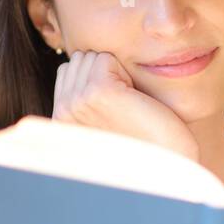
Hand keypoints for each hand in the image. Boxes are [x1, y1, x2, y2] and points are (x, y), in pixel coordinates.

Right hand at [52, 51, 198, 162]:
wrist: (164, 167)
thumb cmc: (141, 143)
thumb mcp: (101, 118)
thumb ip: (83, 96)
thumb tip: (80, 59)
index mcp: (58, 120)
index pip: (68, 69)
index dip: (98, 79)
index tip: (116, 107)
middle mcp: (62, 111)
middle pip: (80, 60)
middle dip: (106, 73)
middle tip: (124, 106)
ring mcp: (76, 101)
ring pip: (93, 56)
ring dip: (117, 73)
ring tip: (129, 104)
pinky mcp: (97, 91)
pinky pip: (107, 58)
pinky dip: (126, 72)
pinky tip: (134, 99)